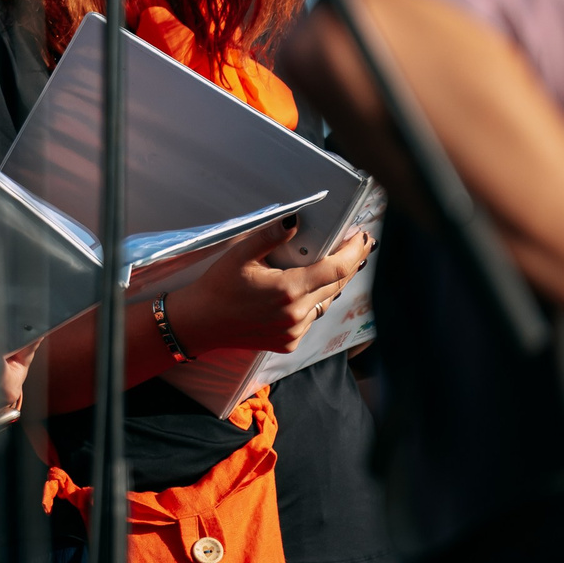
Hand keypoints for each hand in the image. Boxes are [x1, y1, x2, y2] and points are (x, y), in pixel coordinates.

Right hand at [169, 222, 370, 357]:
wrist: (201, 323)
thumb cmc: (218, 286)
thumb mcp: (240, 255)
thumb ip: (270, 236)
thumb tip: (295, 219)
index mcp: (288, 289)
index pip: (336, 270)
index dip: (354, 252)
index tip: (362, 237)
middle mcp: (296, 314)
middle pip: (337, 285)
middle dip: (350, 264)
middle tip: (357, 245)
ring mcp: (294, 332)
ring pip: (325, 302)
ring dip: (331, 284)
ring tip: (332, 265)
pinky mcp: (289, 342)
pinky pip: (312, 318)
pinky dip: (313, 302)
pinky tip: (304, 291)